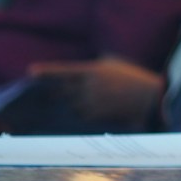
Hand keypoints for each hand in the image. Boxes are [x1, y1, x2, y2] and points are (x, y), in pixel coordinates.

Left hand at [26, 57, 162, 127]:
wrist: (148, 98)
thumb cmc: (133, 78)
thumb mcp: (114, 65)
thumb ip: (96, 66)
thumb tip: (82, 71)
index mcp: (92, 71)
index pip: (63, 71)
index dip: (46, 71)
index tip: (31, 72)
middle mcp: (88, 87)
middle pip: (61, 91)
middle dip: (52, 93)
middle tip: (40, 95)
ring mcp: (91, 103)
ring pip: (70, 106)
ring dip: (69, 105)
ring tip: (69, 104)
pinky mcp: (95, 116)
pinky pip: (80, 116)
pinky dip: (80, 114)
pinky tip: (84, 113)